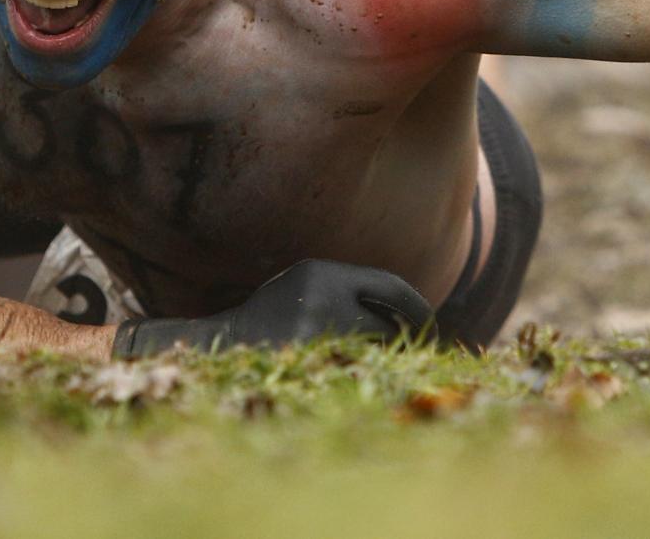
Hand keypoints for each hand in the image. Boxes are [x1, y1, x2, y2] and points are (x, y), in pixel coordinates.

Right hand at [112, 259, 433, 356]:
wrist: (219, 345)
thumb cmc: (269, 319)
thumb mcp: (302, 288)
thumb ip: (345, 291)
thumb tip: (406, 309)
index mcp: (319, 271)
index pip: (388, 285)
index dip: (416, 306)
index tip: (430, 322)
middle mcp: (320, 293)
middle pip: (387, 320)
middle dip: (407, 337)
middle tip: (420, 349)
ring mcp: (314, 327)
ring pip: (374, 347)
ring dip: (387, 359)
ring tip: (391, 365)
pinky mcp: (307, 358)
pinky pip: (353, 368)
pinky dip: (366, 374)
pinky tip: (366, 379)